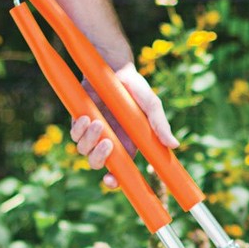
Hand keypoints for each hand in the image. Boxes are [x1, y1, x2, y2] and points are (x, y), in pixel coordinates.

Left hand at [70, 63, 179, 187]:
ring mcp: (94, 133)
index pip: (120, 172)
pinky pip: (75, 135)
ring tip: (96, 122)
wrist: (114, 66)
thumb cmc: (135, 87)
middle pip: (98, 164)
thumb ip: (160, 125)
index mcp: (128, 145)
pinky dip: (78, 129)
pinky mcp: (80, 121)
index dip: (114, 181)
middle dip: (99, 158)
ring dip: (88, 141)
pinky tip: (86, 117)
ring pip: (84, 151)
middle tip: (107, 143)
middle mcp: (110, 142)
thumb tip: (173, 145)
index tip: (111, 181)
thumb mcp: (150, 105)